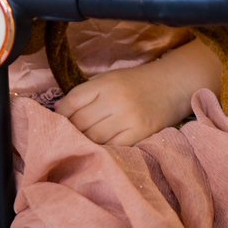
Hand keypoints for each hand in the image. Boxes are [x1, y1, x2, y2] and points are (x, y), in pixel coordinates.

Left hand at [54, 61, 186, 146]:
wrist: (171, 86)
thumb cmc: (135, 82)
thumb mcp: (110, 78)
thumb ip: (88, 93)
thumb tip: (60, 111)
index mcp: (106, 83)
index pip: (73, 100)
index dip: (61, 112)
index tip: (56, 119)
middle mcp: (116, 100)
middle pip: (82, 122)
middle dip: (70, 130)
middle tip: (65, 135)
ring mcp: (128, 119)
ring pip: (94, 138)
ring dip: (84, 141)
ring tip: (79, 143)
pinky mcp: (139, 135)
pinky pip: (112, 147)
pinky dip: (102, 149)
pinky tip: (98, 148)